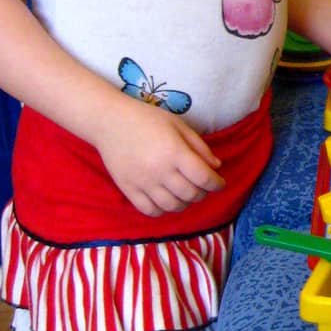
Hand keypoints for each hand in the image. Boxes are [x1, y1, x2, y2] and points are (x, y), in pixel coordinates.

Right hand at [94, 97, 224, 217]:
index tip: (220, 183)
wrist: (110, 122)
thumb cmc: (147, 119)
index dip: (217, 183)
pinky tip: (167, 200)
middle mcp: (159, 171)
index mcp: (174, 152)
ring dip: (185, 203)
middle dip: (203, 193)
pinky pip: (150, 211)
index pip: (204, 178)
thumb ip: (199, 147)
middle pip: (190, 194)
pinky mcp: (128, 190)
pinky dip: (163, 210)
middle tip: (203, 187)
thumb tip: (217, 167)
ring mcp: (142, 183)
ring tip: (186, 194)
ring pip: (172, 206)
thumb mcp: (179, 126)